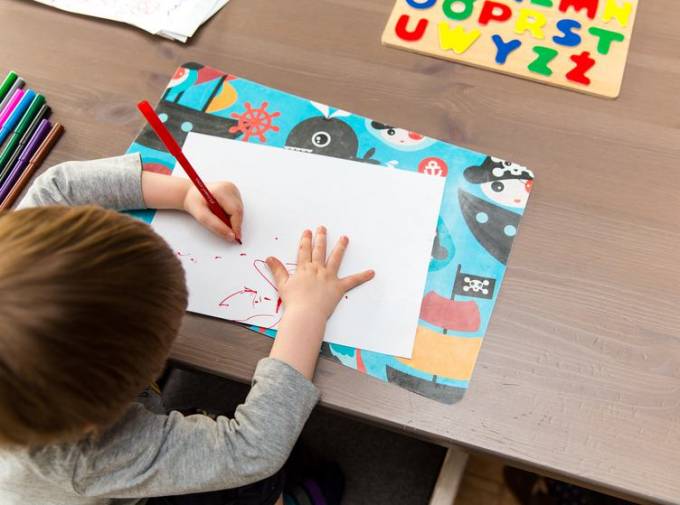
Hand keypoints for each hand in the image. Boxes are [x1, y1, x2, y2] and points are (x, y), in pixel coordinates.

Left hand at [183, 181, 242, 241]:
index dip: (236, 225)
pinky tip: (222, 213)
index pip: (235, 210)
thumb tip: (231, 236)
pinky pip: (238, 208)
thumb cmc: (194, 203)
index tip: (235, 238)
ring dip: (232, 220)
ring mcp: (233, 189)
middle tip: (226, 232)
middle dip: (234, 224)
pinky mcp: (235, 192)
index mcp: (222, 190)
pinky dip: (232, 216)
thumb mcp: (201, 216)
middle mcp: (230, 187)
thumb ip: (216, 226)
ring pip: (239, 211)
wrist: (191, 194)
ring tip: (218, 218)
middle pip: (238, 211)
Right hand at [266, 226, 374, 378]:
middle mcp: (317, 269)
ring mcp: (329, 277)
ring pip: (335, 259)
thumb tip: (269, 258)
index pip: (304, 251)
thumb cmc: (293, 302)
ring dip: (340, 247)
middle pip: (319, 250)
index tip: (307, 231)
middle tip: (323, 228)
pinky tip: (371, 272)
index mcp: (304, 269)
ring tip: (345, 238)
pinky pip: (353, 281)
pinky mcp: (338, 287)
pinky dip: (362, 277)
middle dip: (321, 238)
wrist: (305, 314)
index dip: (305, 240)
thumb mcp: (282, 284)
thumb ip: (277, 270)